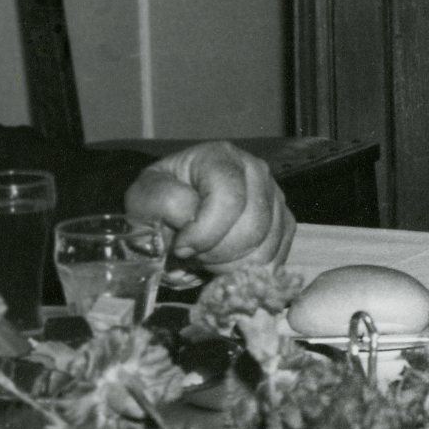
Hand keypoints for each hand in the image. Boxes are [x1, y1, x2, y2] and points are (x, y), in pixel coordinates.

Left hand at [125, 141, 295, 269]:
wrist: (173, 215)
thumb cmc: (159, 204)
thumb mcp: (144, 197)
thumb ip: (164, 201)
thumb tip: (192, 220)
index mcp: (220, 157)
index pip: (229, 199)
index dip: (204, 233)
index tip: (180, 247)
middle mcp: (256, 171)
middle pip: (252, 227)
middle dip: (216, 254)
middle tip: (192, 256)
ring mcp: (275, 198)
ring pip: (264, 248)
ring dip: (229, 266)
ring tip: (206, 259)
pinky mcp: (284, 225)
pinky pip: (275, 260)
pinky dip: (247, 272)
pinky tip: (224, 265)